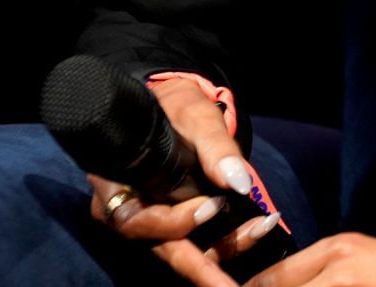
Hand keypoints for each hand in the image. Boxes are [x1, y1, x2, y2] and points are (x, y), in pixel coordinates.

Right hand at [86, 77, 278, 286]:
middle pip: (158, 246)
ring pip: (181, 250)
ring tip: (259, 230)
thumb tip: (240, 182)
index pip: (134, 220)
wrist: (181, 106)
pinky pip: (197, 243)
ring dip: (221, 250)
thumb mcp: (197, 117)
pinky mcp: (176, 225)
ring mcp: (151, 221)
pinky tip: (258, 228)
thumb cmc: (178, 107)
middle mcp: (128, 210)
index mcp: (116, 184)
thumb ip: (216, 147)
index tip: (212, 206)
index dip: (171, 223)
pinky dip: (228, 241)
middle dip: (197, 264)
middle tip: (226, 279)